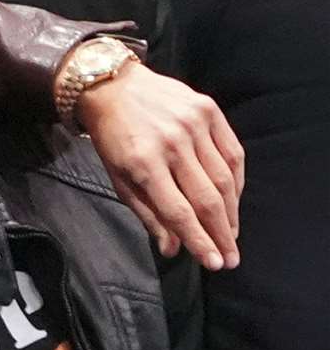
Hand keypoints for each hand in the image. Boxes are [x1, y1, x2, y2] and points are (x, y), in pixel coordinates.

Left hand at [76, 61, 242, 269]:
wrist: (114, 86)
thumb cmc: (112, 137)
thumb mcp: (118, 178)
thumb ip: (147, 213)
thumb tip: (172, 248)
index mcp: (144, 164)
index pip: (179, 211)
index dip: (199, 240)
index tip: (214, 263)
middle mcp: (172, 144)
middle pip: (207, 198)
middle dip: (221, 233)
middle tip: (231, 257)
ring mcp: (194, 125)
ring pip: (224, 177)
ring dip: (232, 211)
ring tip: (232, 235)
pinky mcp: (209, 110)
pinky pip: (232, 152)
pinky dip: (237, 180)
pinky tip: (234, 200)